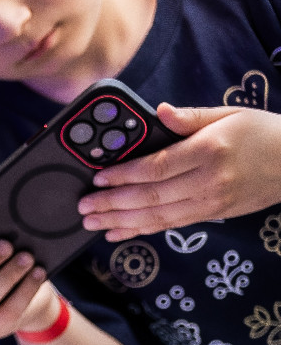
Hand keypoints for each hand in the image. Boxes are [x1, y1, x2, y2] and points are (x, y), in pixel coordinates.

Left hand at [79, 104, 280, 240]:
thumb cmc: (261, 133)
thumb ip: (190, 117)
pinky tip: (118, 233)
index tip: (98, 178)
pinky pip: (170, 225)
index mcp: (209, 150)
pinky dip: (141, 230)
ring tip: (92, 223)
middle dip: (112, 204)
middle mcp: (208, 180)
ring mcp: (210, 201)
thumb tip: (159, 112)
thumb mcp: (229, 114)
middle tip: (84, 207)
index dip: (124, 175)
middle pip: (151, 196)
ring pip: (157, 216)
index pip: (157, 167)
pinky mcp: (212, 214)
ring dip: (120, 222)